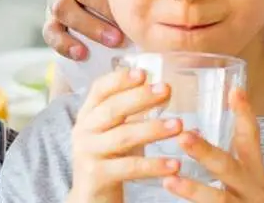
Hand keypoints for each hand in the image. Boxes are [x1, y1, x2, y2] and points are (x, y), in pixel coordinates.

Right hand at [42, 0, 126, 59]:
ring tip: (112, 41)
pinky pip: (51, 32)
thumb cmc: (112, 3)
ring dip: (89, 26)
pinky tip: (82, 53)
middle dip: (104, 7)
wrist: (94, 25)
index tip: (134, 0)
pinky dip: (65, 44)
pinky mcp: (49, 22)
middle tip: (126, 23)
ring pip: (63, 8)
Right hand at [69, 68, 183, 202]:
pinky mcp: (97, 176)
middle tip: (166, 90)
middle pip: (113, 109)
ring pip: (123, 137)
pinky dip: (153, 165)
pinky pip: (129, 167)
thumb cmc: (110, 156)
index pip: (100, 89)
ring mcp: (88, 153)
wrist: (91, 196)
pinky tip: (173, 164)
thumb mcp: (115, 129)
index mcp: (88, 113)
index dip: (120, 79)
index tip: (143, 73)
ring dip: (153, 129)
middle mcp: (83, 130)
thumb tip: (165, 89)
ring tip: (179, 125)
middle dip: (141, 98)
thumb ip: (132, 110)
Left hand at [162, 89, 263, 202]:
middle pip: (230, 169)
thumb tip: (190, 128)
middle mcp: (253, 191)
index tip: (234, 90)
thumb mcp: (241, 177)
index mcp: (254, 171)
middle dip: (206, 152)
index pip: (251, 138)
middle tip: (183, 136)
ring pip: (220, 202)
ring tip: (170, 181)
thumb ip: (223, 155)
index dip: (245, 114)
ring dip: (194, 191)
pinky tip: (172, 195)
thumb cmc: (242, 201)